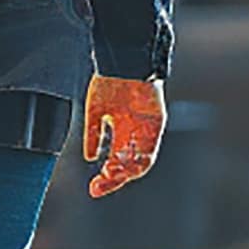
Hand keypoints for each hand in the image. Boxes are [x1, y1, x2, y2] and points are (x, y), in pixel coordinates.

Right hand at [82, 76, 169, 197]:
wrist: (123, 61)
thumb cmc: (109, 82)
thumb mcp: (96, 111)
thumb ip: (94, 134)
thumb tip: (91, 157)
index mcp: (122, 131)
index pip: (116, 162)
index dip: (107, 177)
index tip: (93, 188)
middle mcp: (135, 133)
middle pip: (128, 166)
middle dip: (113, 179)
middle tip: (98, 187)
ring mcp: (147, 128)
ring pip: (140, 160)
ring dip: (126, 172)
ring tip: (111, 178)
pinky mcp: (157, 121)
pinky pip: (151, 146)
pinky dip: (139, 158)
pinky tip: (125, 165)